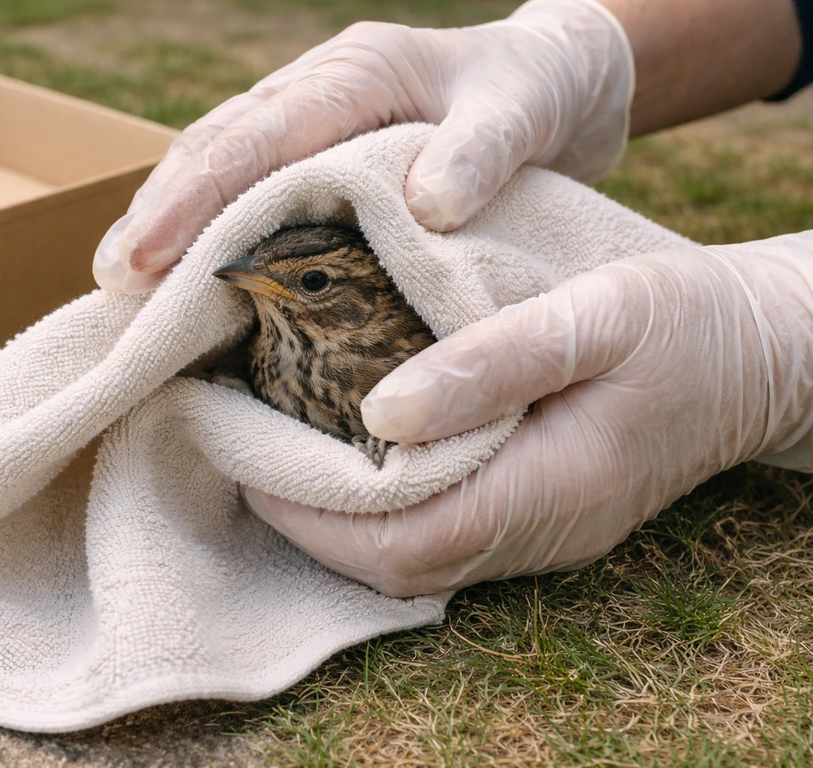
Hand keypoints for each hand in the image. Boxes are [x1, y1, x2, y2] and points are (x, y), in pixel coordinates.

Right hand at [93, 0, 632, 292]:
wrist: (555, 82)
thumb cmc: (535, 95)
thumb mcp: (523, 112)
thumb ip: (482, 150)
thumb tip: (427, 206)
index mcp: (356, 75)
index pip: (257, 136)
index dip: (197, 197)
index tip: (148, 256)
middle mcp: (318, 90)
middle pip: (216, 146)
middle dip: (159, 211)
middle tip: (112, 281)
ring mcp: (311, 119)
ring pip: (219, 163)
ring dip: (168, 219)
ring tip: (122, 284)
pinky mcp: (318, 153)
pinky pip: (249, 184)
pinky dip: (210, 226)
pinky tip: (183, 271)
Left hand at [244, 233, 812, 597]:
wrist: (762, 353)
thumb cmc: (685, 322)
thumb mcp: (598, 315)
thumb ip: (494, 363)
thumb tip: (382, 412)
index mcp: (553, 488)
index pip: (403, 544)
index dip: (313, 515)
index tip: (248, 456)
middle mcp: (541, 531)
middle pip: (399, 564)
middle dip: (309, 521)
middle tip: (246, 448)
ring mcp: (544, 531)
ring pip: (418, 557)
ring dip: (341, 518)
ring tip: (282, 447)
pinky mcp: (542, 510)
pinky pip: (445, 530)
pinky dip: (385, 505)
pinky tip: (356, 453)